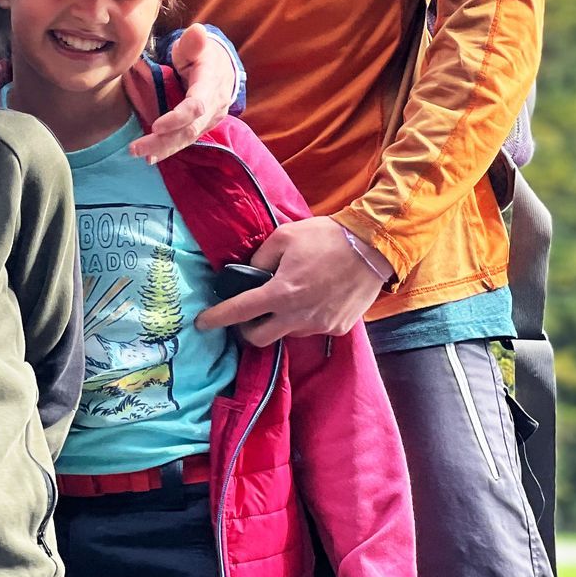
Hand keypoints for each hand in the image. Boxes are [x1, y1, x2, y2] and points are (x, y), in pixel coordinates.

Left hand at [125, 24, 235, 162]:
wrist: (223, 67)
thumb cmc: (202, 53)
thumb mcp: (197, 44)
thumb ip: (193, 42)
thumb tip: (197, 31)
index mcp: (211, 84)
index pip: (196, 106)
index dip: (178, 118)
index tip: (156, 126)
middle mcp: (214, 106)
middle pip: (189, 129)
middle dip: (163, 141)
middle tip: (136, 148)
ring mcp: (210, 119)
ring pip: (187, 138)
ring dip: (163, 149)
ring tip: (138, 154)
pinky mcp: (203, 126)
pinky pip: (186, 140)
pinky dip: (168, 149)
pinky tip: (151, 157)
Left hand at [192, 216, 382, 342]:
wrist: (373, 247)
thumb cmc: (326, 237)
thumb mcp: (283, 237)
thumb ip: (259, 260)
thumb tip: (248, 276)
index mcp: (281, 292)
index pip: (239, 312)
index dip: (216, 318)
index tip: (202, 323)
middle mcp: (298, 316)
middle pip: (260, 338)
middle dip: (247, 330)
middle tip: (247, 314)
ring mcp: (320, 325)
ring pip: (287, 332)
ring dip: (279, 320)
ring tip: (288, 296)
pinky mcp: (338, 328)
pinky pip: (311, 328)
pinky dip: (303, 318)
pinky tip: (312, 298)